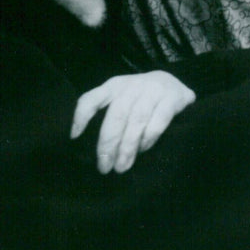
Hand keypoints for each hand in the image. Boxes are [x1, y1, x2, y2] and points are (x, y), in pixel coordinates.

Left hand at [71, 71, 195, 173]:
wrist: (175, 82)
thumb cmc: (141, 97)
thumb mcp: (121, 98)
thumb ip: (107, 113)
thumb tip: (89, 146)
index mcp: (114, 86)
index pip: (92, 98)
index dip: (81, 116)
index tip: (75, 137)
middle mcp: (131, 86)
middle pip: (116, 114)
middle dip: (108, 143)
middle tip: (104, 166)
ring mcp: (153, 90)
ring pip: (137, 120)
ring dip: (127, 146)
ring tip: (121, 166)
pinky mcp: (172, 98)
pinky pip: (158, 121)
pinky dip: (148, 137)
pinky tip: (143, 150)